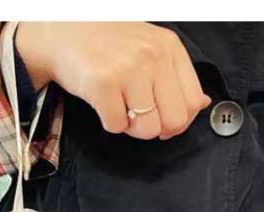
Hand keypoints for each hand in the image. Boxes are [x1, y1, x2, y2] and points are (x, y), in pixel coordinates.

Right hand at [15, 22, 211, 140]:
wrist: (62, 31)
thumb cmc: (107, 43)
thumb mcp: (150, 48)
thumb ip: (177, 76)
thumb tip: (201, 105)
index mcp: (169, 48)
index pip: (193, 102)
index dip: (179, 121)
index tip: (162, 118)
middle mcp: (152, 56)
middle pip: (174, 120)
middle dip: (157, 128)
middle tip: (138, 116)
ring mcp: (128, 69)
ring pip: (148, 129)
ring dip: (132, 128)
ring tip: (120, 107)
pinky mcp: (103, 84)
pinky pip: (117, 127)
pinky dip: (109, 123)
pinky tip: (104, 104)